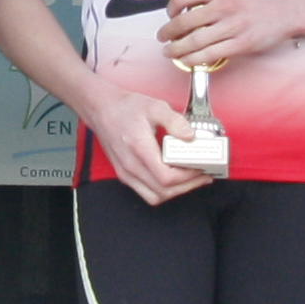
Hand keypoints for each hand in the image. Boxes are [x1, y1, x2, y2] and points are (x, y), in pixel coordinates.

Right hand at [80, 86, 212, 204]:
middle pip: (163, 191)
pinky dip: (163, 190)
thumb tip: (190, 136)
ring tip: (191, 179)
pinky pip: (146, 192)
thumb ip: (174, 121)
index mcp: (139, 149)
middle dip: (187, 186)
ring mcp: (126, 173)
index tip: (201, 168)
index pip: (166, 177)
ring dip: (175, 192)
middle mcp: (131, 166)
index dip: (188, 177)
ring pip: (155, 196)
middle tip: (203, 176)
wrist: (101, 109)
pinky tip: (174, 178)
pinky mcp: (125, 175)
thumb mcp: (155, 106)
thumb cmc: (125, 108)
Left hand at [160, 0, 297, 75]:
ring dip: (177, 49)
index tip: (170, 17)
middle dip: (168, 33)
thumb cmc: (256, 1)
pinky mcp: (240, 44)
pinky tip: (188, 60)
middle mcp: (223, 6)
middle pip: (184, 22)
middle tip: (163, 38)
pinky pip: (209, 55)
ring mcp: (232, 26)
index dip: (170, 10)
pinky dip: (194, 60)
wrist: (285, 10)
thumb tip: (183, 13)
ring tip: (171, 52)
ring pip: (194, 41)